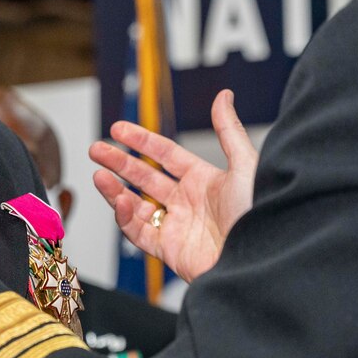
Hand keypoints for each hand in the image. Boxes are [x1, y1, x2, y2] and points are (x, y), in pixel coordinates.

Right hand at [88, 90, 256, 282]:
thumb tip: (224, 96)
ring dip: (115, 190)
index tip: (119, 129)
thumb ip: (229, 131)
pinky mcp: (170, 251)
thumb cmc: (261, 216)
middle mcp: (189, 202)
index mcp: (205, 180)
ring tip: (98, 175)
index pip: (166, 154)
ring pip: (136, 205)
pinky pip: (139, 232)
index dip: (142, 140)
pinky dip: (125, 218)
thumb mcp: (246, 166)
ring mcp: (178, 227)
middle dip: (119, 162)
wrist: (260, 262)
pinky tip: (120, 201)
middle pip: (145, 177)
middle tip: (96, 149)